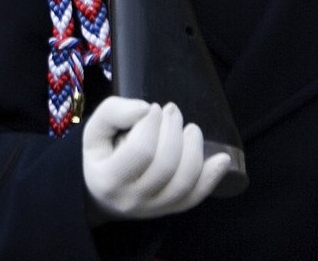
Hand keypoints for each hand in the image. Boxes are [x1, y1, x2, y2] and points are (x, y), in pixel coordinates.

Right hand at [83, 95, 230, 219]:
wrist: (100, 194)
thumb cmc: (101, 155)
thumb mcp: (94, 129)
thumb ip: (113, 112)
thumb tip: (145, 108)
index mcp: (109, 179)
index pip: (140, 152)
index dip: (152, 124)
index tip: (153, 108)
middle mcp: (132, 200)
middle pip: (165, 166)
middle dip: (173, 130)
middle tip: (172, 110)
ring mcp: (154, 209)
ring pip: (183, 183)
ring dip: (193, 149)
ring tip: (190, 128)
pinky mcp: (171, 210)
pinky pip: (195, 198)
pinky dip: (212, 178)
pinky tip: (222, 159)